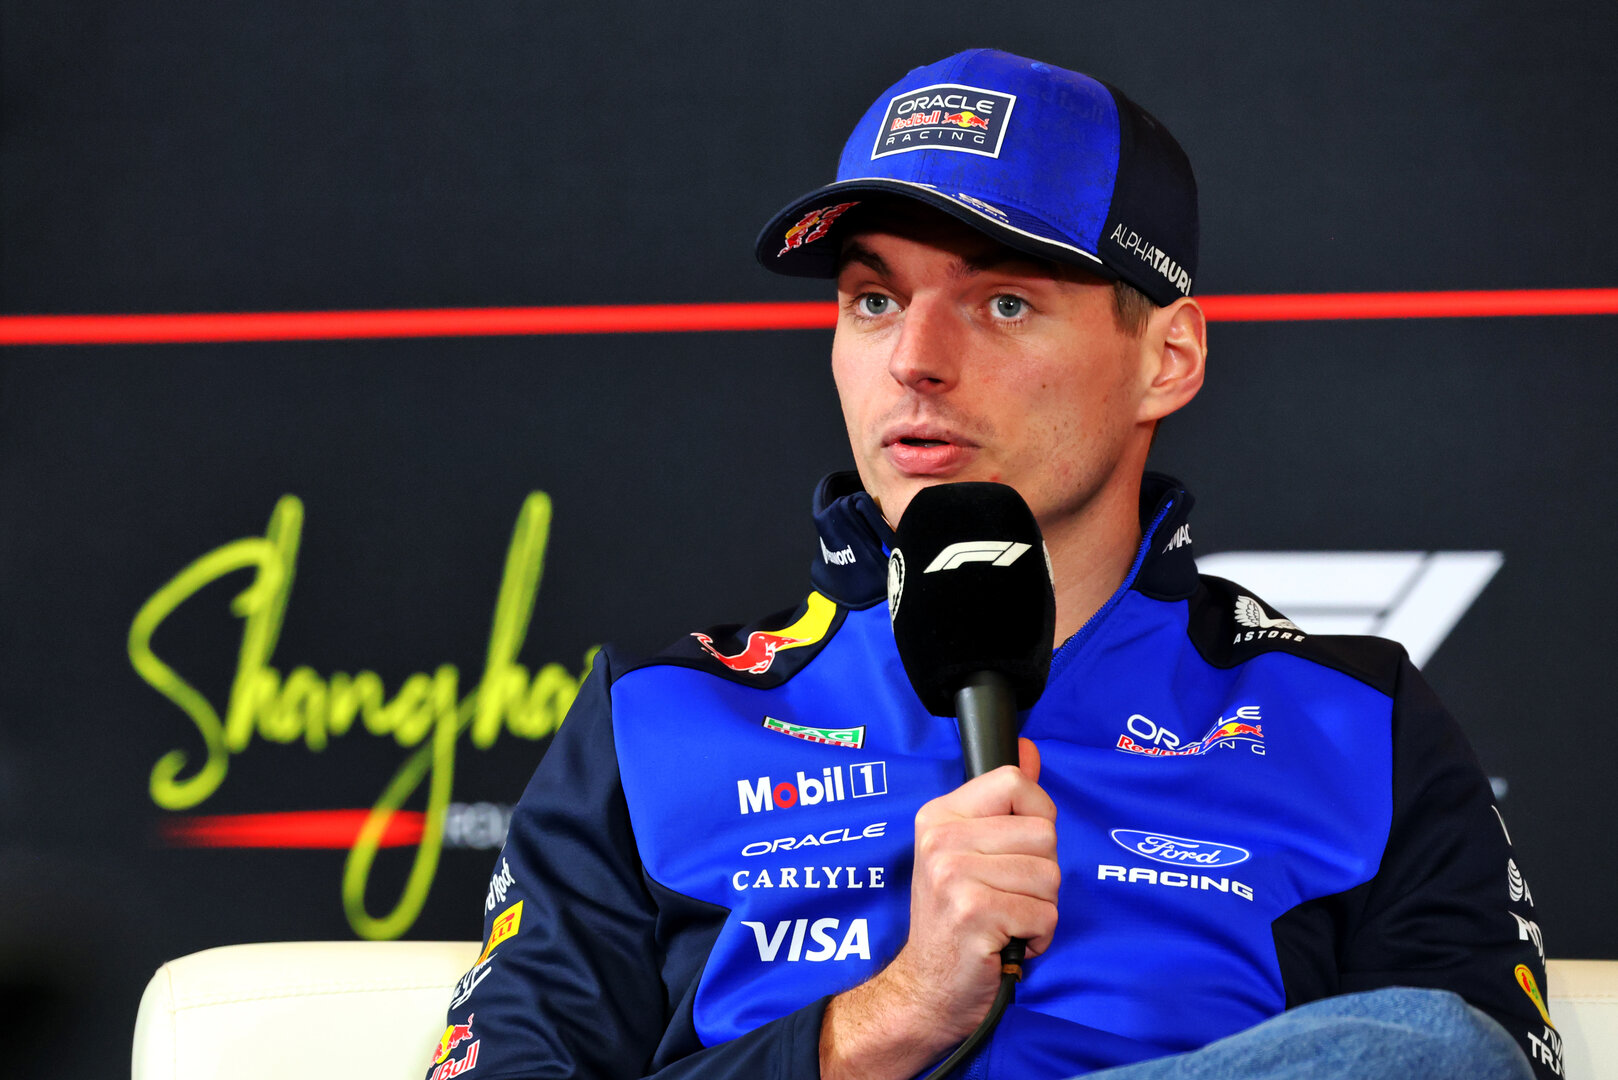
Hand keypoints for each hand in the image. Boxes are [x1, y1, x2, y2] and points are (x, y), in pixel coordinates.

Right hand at [819, 738, 1058, 1079]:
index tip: (1018, 849)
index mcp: (940, 816)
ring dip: (1040, 909)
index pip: (1015, 782)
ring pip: (1050, 876)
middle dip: (1041, 874)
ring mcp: (954, 875)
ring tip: (1006, 920)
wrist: (925, 988)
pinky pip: (1044, 914)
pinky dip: (1037, 937)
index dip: (1037, 816)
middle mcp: (941, 839)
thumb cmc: (954, 920)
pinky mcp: (972, 913)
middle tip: (1007, 896)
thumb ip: (1004, 801)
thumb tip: (1030, 749)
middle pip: (1044, 833)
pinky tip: (1006, 941)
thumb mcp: (970, 851)